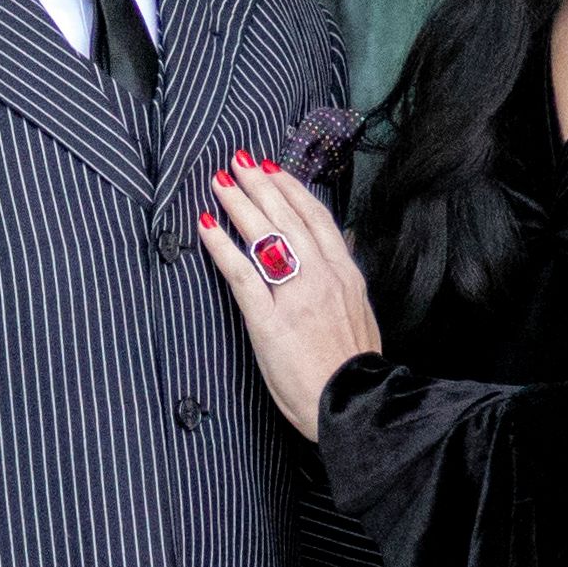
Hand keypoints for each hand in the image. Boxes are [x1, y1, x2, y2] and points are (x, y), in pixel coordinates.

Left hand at [195, 154, 381, 435]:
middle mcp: (322, 277)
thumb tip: (343, 248)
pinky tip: (206, 228)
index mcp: (345, 275)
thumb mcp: (361, 314)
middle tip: (238, 162)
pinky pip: (242, 274)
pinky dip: (222, 247)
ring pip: (266, 237)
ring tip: (220, 183)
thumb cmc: (354, 367)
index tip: (273, 169)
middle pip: (287, 218)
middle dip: (260, 185)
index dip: (292, 189)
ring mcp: (296, 296)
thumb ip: (346, 281)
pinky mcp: (270, 320)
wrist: (356, 404)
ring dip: (240, 205)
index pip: (317, 218)